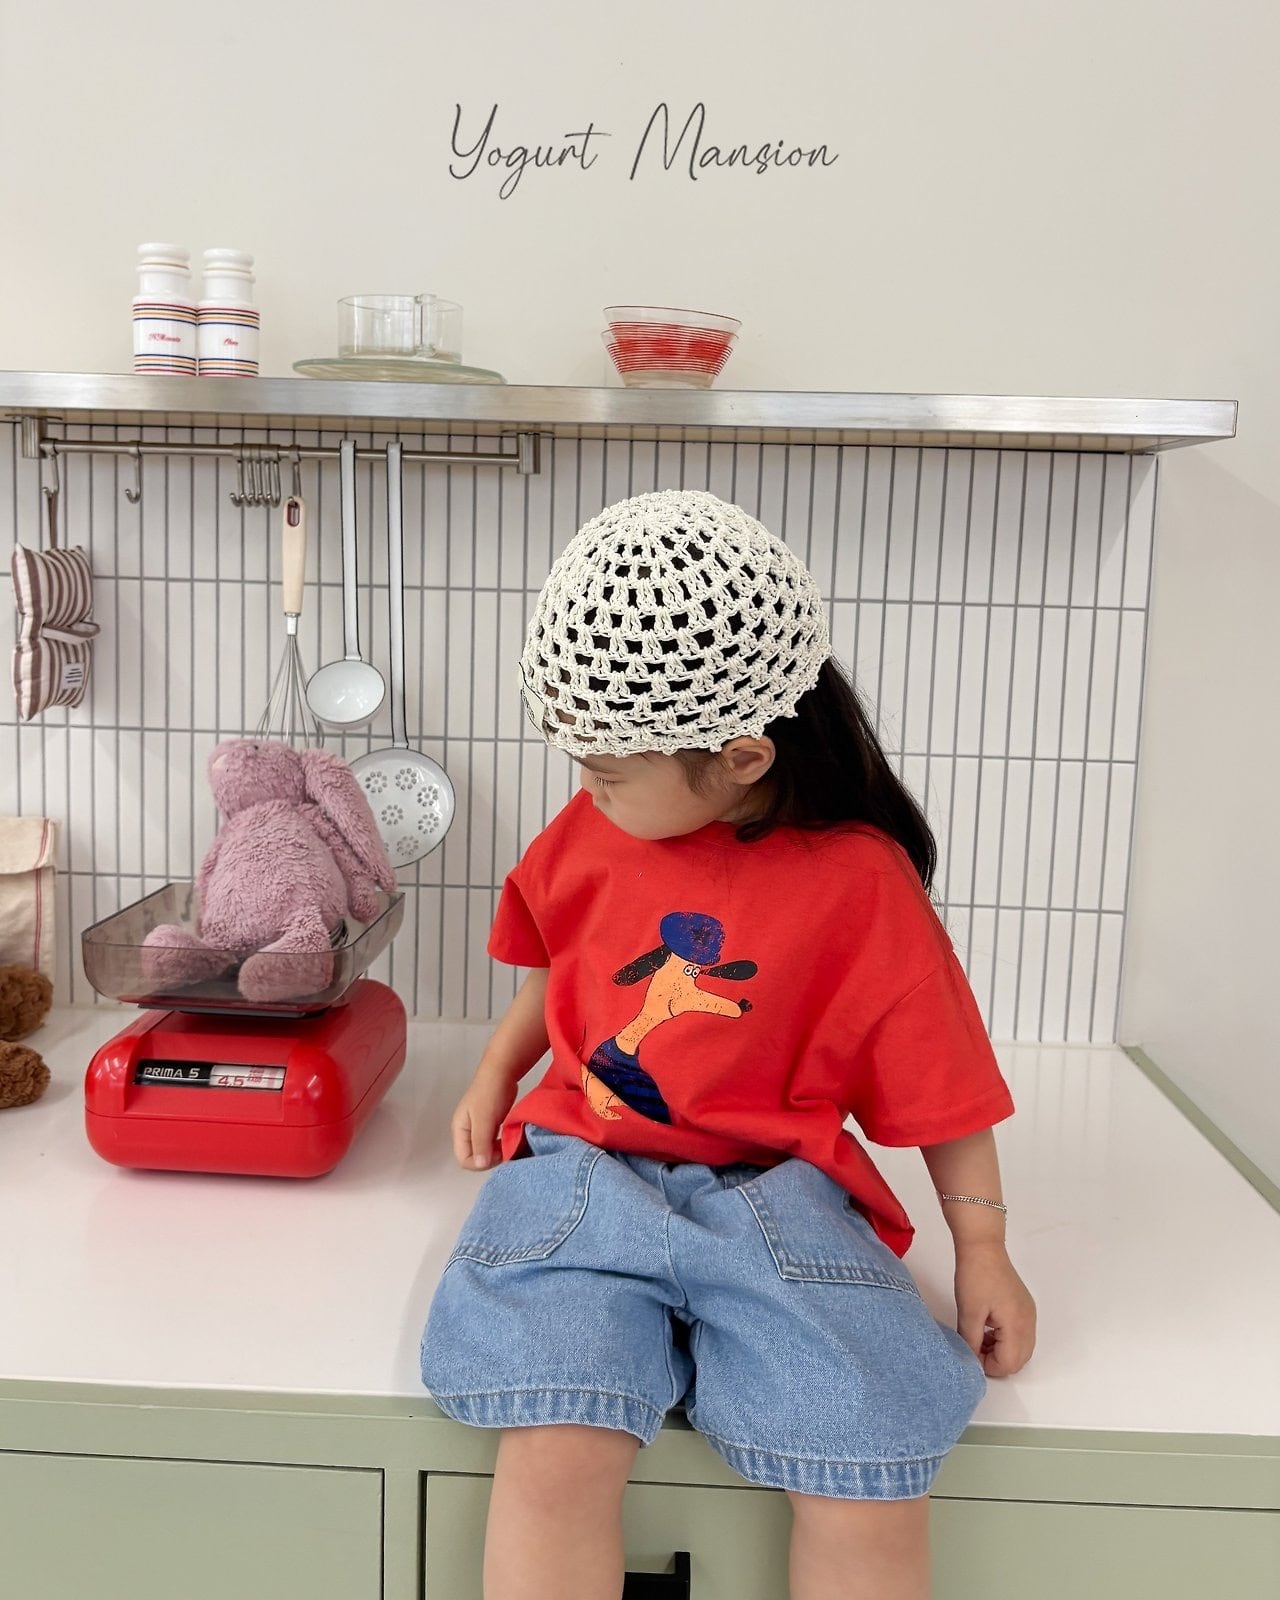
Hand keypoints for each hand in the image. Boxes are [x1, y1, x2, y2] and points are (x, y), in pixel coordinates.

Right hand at [451, 1061, 517, 1171]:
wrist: (501, 1072)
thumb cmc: (490, 1092)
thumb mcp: (484, 1119)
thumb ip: (481, 1142)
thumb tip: (480, 1164)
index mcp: (459, 1130)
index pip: (464, 1159)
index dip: (480, 1162)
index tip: (497, 1154)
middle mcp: (466, 1132)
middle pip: (474, 1157)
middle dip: (489, 1158)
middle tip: (505, 1149)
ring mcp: (478, 1128)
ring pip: (484, 1151)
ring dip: (496, 1152)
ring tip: (508, 1144)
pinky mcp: (489, 1125)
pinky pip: (492, 1143)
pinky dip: (500, 1145)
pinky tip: (509, 1138)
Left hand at [954, 1242, 1036, 1377]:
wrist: (983, 1247)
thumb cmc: (975, 1277)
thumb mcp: (969, 1313)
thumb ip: (971, 1342)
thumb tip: (971, 1360)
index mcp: (1018, 1326)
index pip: (1009, 1363)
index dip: (988, 1366)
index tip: (970, 1354)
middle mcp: (1029, 1323)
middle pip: (1019, 1360)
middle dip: (996, 1362)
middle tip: (974, 1349)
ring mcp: (1029, 1314)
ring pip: (1021, 1349)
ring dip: (1001, 1352)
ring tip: (978, 1339)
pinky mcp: (1024, 1307)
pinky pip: (1020, 1335)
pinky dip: (1006, 1340)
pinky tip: (988, 1330)